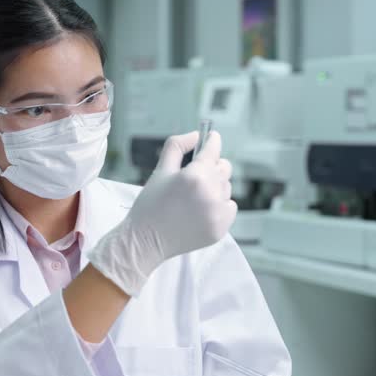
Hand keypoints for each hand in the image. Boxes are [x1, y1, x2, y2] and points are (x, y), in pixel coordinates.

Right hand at [88, 131, 236, 295]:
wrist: (146, 241)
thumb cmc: (150, 204)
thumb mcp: (160, 170)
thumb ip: (177, 146)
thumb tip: (196, 135)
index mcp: (195, 176)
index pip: (212, 150)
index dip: (213, 141)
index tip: (213, 136)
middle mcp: (210, 193)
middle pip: (223, 168)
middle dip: (212, 165)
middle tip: (198, 171)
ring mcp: (217, 212)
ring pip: (226, 188)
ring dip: (215, 186)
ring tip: (194, 195)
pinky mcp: (221, 228)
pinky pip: (230, 207)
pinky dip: (220, 205)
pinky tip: (201, 209)